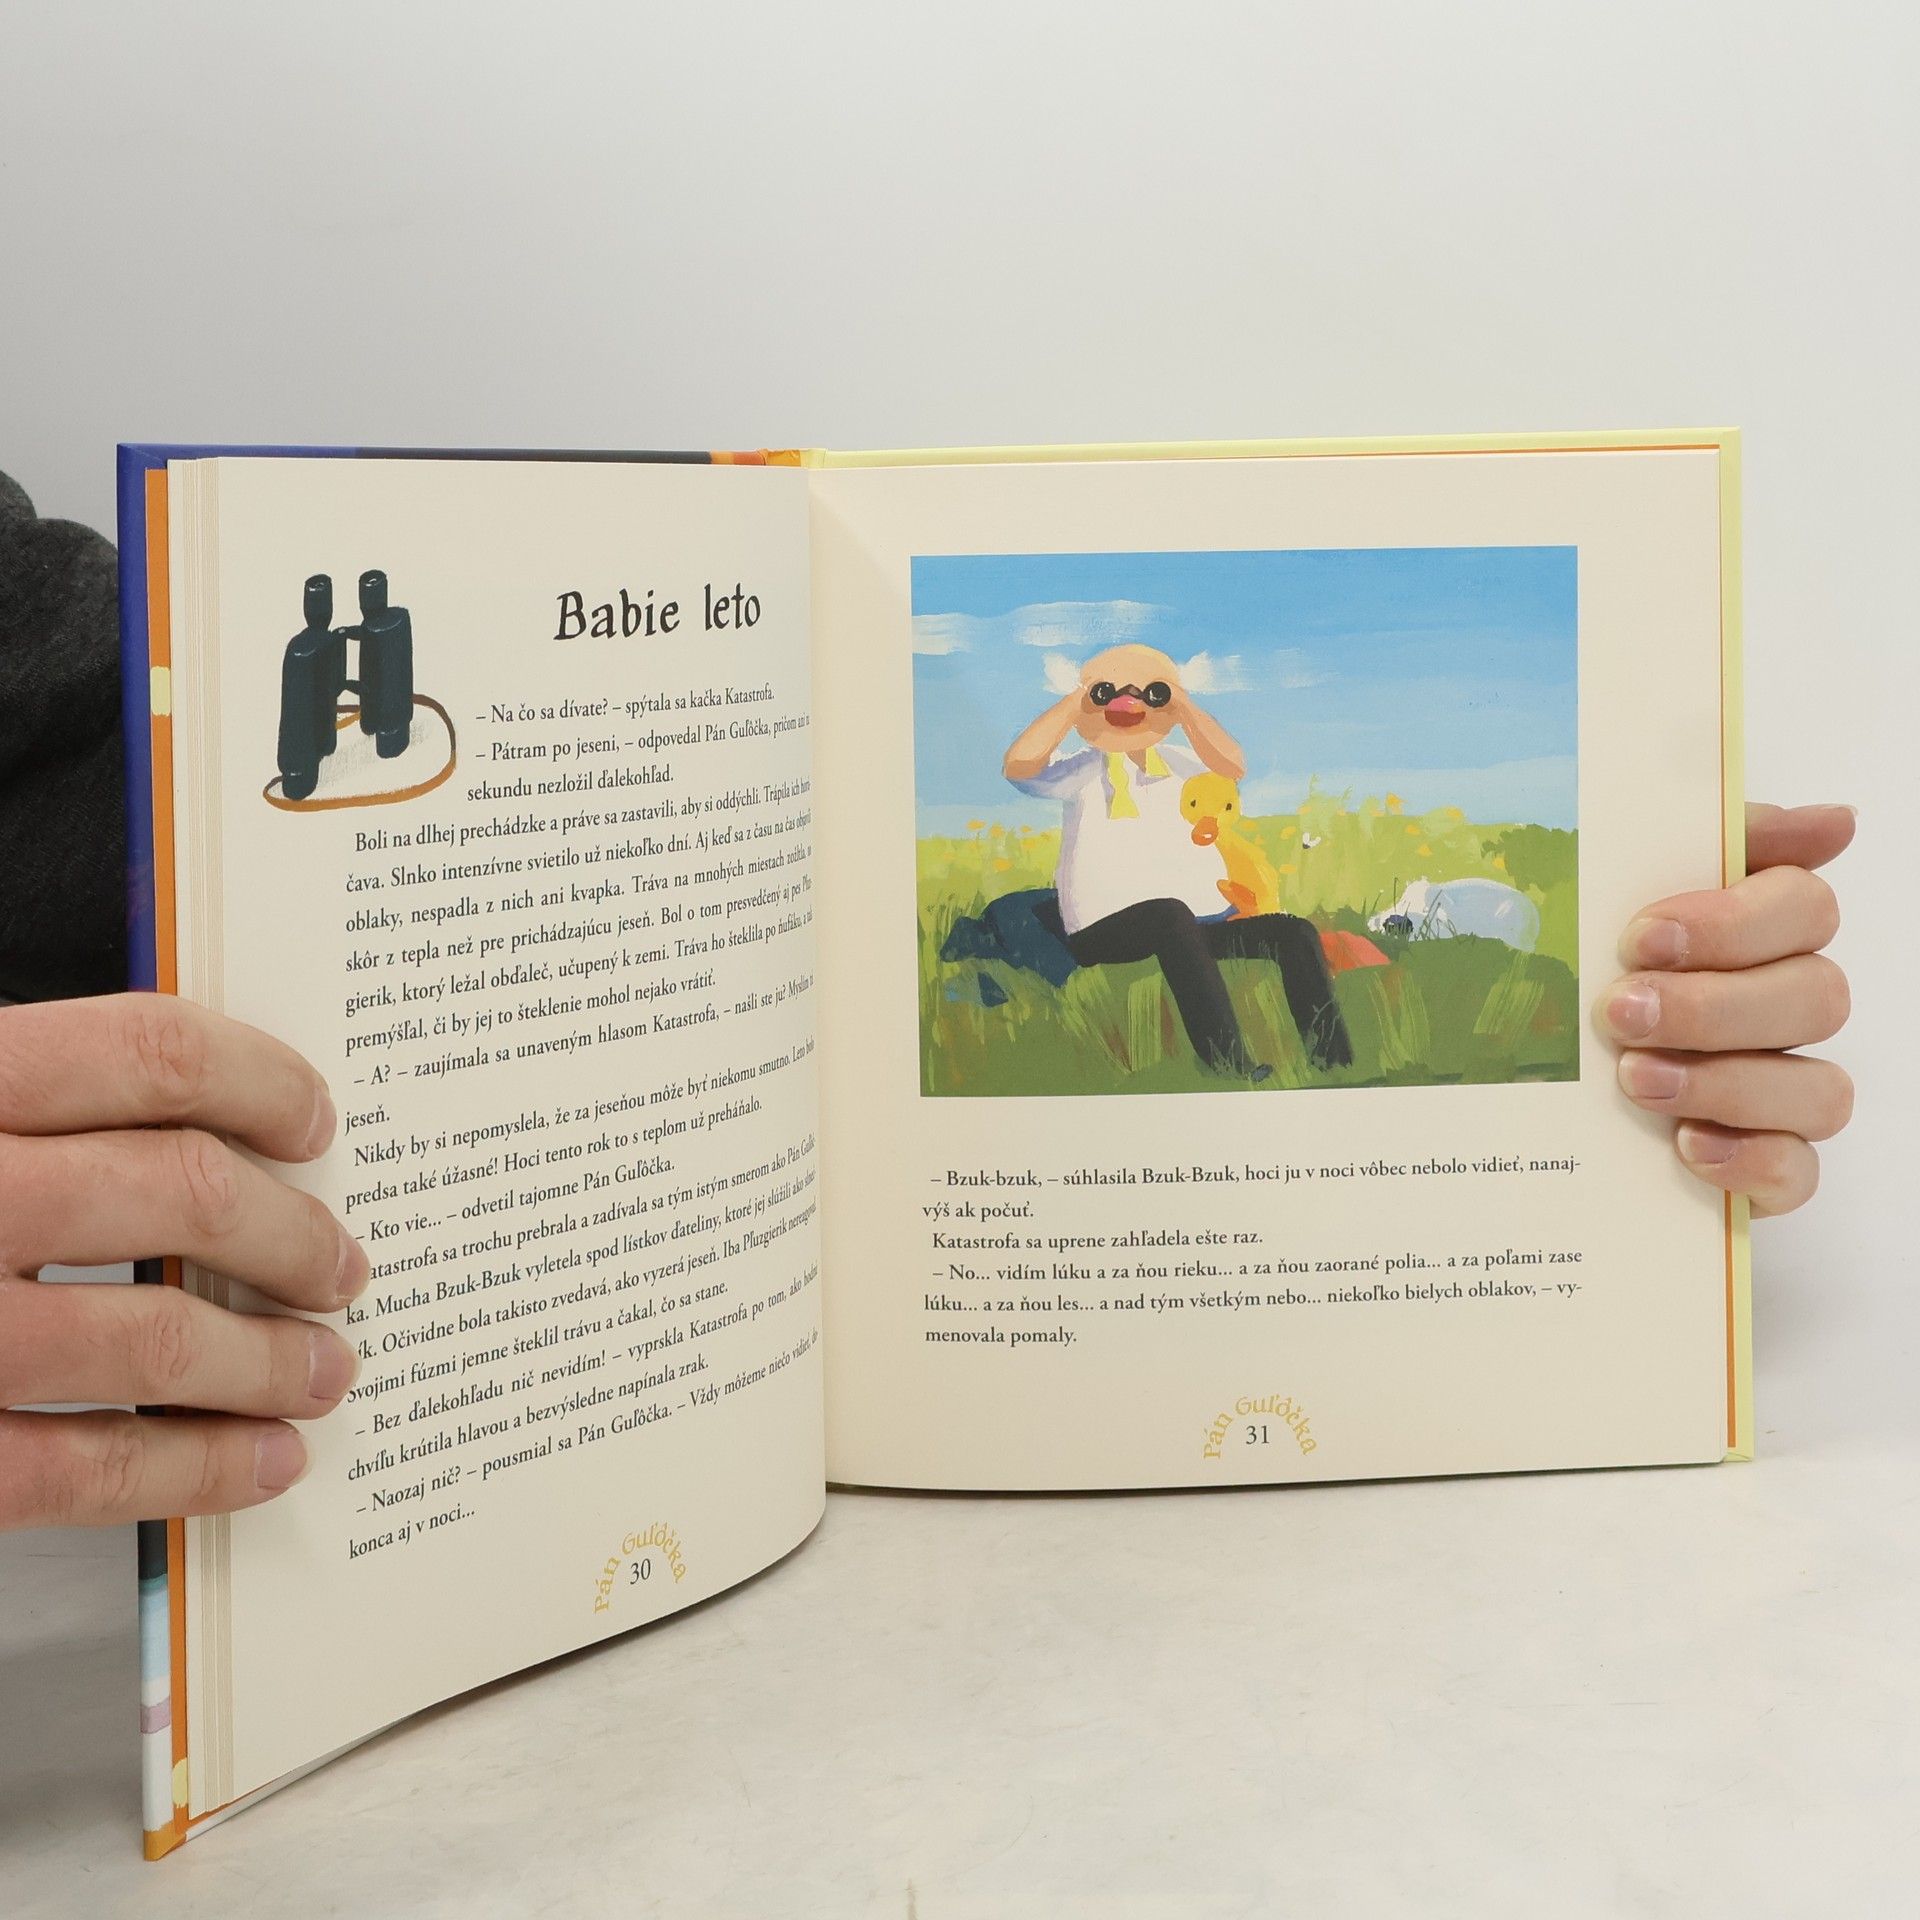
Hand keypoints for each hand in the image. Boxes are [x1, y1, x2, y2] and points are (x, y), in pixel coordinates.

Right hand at [0, 996, 365, 1528]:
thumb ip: (22, 1095)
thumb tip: (192, 1107)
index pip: (146, 1052)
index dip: (261, 1081)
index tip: (314, 1120)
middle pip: (177, 1192)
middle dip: (289, 1234)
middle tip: (338, 1262)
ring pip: (150, 1340)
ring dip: (267, 1360)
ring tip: (324, 1368)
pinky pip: (80, 1473)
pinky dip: (193, 1471)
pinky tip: (256, 1464)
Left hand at [1602, 803, 1854, 1214]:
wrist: (1494, 1076)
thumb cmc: (1565, 966)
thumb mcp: (1602, 886)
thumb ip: (1698, 838)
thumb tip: (1835, 820)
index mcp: (1753, 933)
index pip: (1805, 906)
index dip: (1736, 923)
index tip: (1643, 937)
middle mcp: (1780, 1008)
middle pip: (1818, 997)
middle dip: (1715, 1007)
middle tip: (1620, 1012)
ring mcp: (1778, 1091)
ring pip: (1820, 1089)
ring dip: (1728, 1083)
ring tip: (1633, 1078)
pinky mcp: (1760, 1165)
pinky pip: (1799, 1172)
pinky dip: (1750, 1161)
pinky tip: (1685, 1146)